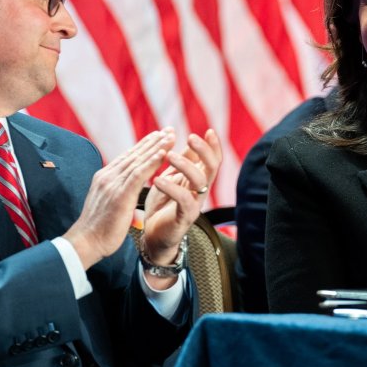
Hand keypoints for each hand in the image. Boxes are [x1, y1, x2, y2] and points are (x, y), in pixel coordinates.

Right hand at [64, 128, 174, 269]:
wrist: (85, 243)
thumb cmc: (98, 229)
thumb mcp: (107, 204)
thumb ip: (116, 192)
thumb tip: (126, 190)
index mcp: (104, 178)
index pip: (127, 157)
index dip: (144, 146)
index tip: (158, 136)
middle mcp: (108, 176)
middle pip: (134, 154)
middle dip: (153, 141)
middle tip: (169, 130)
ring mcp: (112, 184)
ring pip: (138, 160)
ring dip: (157, 147)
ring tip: (171, 136)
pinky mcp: (120, 194)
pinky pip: (139, 174)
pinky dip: (152, 162)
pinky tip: (164, 153)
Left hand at [142, 129, 221, 286]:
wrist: (153, 236)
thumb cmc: (163, 205)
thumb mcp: (172, 178)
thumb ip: (182, 162)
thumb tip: (191, 140)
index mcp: (197, 180)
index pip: (212, 160)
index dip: (213, 146)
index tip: (208, 130)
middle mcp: (200, 191)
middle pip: (212, 167)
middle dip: (204, 151)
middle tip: (190, 137)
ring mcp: (194, 204)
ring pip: (200, 181)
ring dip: (185, 165)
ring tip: (168, 156)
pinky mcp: (185, 218)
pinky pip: (184, 200)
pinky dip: (172, 187)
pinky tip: (157, 179)